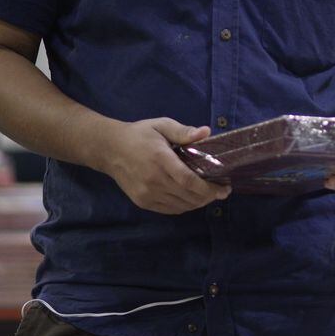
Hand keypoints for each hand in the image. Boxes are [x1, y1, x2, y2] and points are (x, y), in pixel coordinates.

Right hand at [97, 118, 231, 213]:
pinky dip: (184, 206)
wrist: (109, 149)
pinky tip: (192, 199)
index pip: (188, 181)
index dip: (209, 189)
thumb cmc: (139, 134)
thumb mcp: (161, 125)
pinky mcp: (142, 202)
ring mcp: (146, 194)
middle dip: (209, 197)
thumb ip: (183, 131)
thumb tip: (206, 132)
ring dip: (198, 203)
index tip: (224, 189)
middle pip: (188, 196)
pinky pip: (169, 209)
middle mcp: (153, 180)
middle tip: (222, 191)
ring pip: (181, 206)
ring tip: (209, 195)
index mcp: (160, 160)